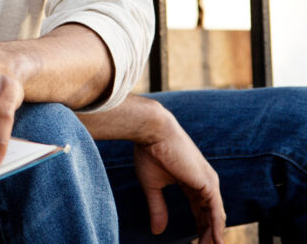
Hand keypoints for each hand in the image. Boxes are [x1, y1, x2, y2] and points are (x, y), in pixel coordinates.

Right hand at [133, 113, 224, 243]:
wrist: (152, 132)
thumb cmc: (149, 152)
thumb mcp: (152, 186)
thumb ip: (158, 208)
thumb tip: (157, 232)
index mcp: (191, 180)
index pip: (199, 209)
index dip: (199, 226)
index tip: (196, 242)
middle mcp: (204, 182)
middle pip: (210, 214)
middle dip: (208, 234)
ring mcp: (208, 182)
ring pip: (215, 215)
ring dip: (214, 235)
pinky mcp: (208, 183)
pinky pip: (216, 211)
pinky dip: (216, 228)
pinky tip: (215, 242)